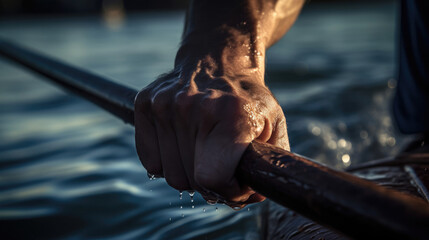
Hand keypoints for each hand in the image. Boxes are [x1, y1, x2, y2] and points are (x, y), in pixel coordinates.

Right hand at [134, 41, 288, 207]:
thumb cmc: (247, 98)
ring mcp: (164, 104)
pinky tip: (184, 145)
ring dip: (190, 173)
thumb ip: (268, 163)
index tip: (237, 180)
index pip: (212, 178)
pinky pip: (151, 162)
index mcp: (230, 113)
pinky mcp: (144, 104)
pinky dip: (168, 163)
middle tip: (222, 165)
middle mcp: (191, 106)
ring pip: (170, 176)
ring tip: (204, 152)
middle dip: (211, 183)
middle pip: (191, 181)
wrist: (219, 60)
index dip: (228, 190)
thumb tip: (252, 197)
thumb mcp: (274, 124)